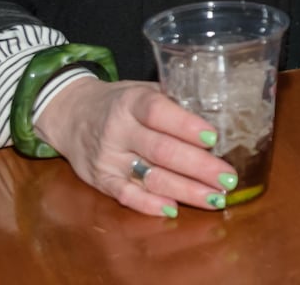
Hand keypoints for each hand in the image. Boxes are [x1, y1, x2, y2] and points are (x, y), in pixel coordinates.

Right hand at [32, 77, 238, 216]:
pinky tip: (174, 209)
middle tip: (228, 178)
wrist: (71, 115)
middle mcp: (117, 130)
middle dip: (198, 166)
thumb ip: (173, 101)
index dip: (186, 125)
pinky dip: (150, 205)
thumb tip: (220, 115)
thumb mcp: (142, 90)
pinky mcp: (100, 181)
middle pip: (161, 150)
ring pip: (150, 177)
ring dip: (185, 191)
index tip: (214, 137)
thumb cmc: (120, 102)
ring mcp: (108, 158)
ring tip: (215, 198)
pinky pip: (125, 196)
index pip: (158, 112)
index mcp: (130, 101)